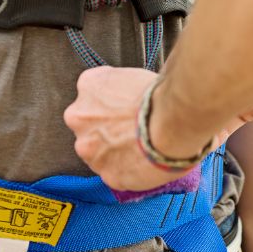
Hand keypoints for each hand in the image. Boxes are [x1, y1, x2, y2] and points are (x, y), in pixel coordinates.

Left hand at [64, 66, 230, 190]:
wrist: (172, 121)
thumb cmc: (161, 96)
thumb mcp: (135, 76)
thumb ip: (123, 89)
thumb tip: (132, 98)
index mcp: (89, 86)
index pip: (93, 95)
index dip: (113, 104)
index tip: (127, 109)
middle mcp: (80, 118)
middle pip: (90, 126)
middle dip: (108, 130)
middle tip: (134, 131)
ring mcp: (91, 150)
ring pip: (100, 153)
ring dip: (116, 153)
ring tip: (144, 150)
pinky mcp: (108, 175)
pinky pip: (118, 174)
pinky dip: (130, 171)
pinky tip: (148, 163)